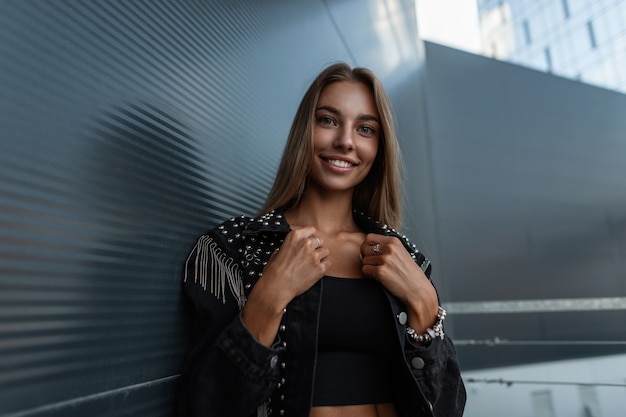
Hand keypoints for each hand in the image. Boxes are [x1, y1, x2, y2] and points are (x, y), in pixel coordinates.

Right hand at [242, 227, 329, 345]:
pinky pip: (328, 263)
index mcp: (295, 236)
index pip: (312, 230)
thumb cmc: (274, 271)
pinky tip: (314, 271)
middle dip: (315, 247)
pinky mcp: (320, 268)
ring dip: (320, 257)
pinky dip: (323, 267)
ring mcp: (314, 256)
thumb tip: (298, 245)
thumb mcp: (279, 251)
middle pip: (319, 240)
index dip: (311, 237)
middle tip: (308, 256)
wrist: (276, 287)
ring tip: (311, 265)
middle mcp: (306, 243)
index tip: (309, 242)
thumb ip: (292, 245)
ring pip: (325, 251)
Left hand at [360, 234, 437, 331]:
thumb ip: (387, 247)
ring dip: (369, 267)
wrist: (418, 290)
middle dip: (366, 257)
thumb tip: (369, 246)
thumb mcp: (401, 253)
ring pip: (364, 260)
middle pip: (365, 249)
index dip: (366, 246)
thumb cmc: (411, 274)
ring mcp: (385, 259)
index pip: (369, 237)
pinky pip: (365, 269)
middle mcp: (389, 248)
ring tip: (380, 271)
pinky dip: (369, 274)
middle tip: (374, 264)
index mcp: (394, 241)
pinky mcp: (380, 271)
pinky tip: (379, 277)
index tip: (369, 253)